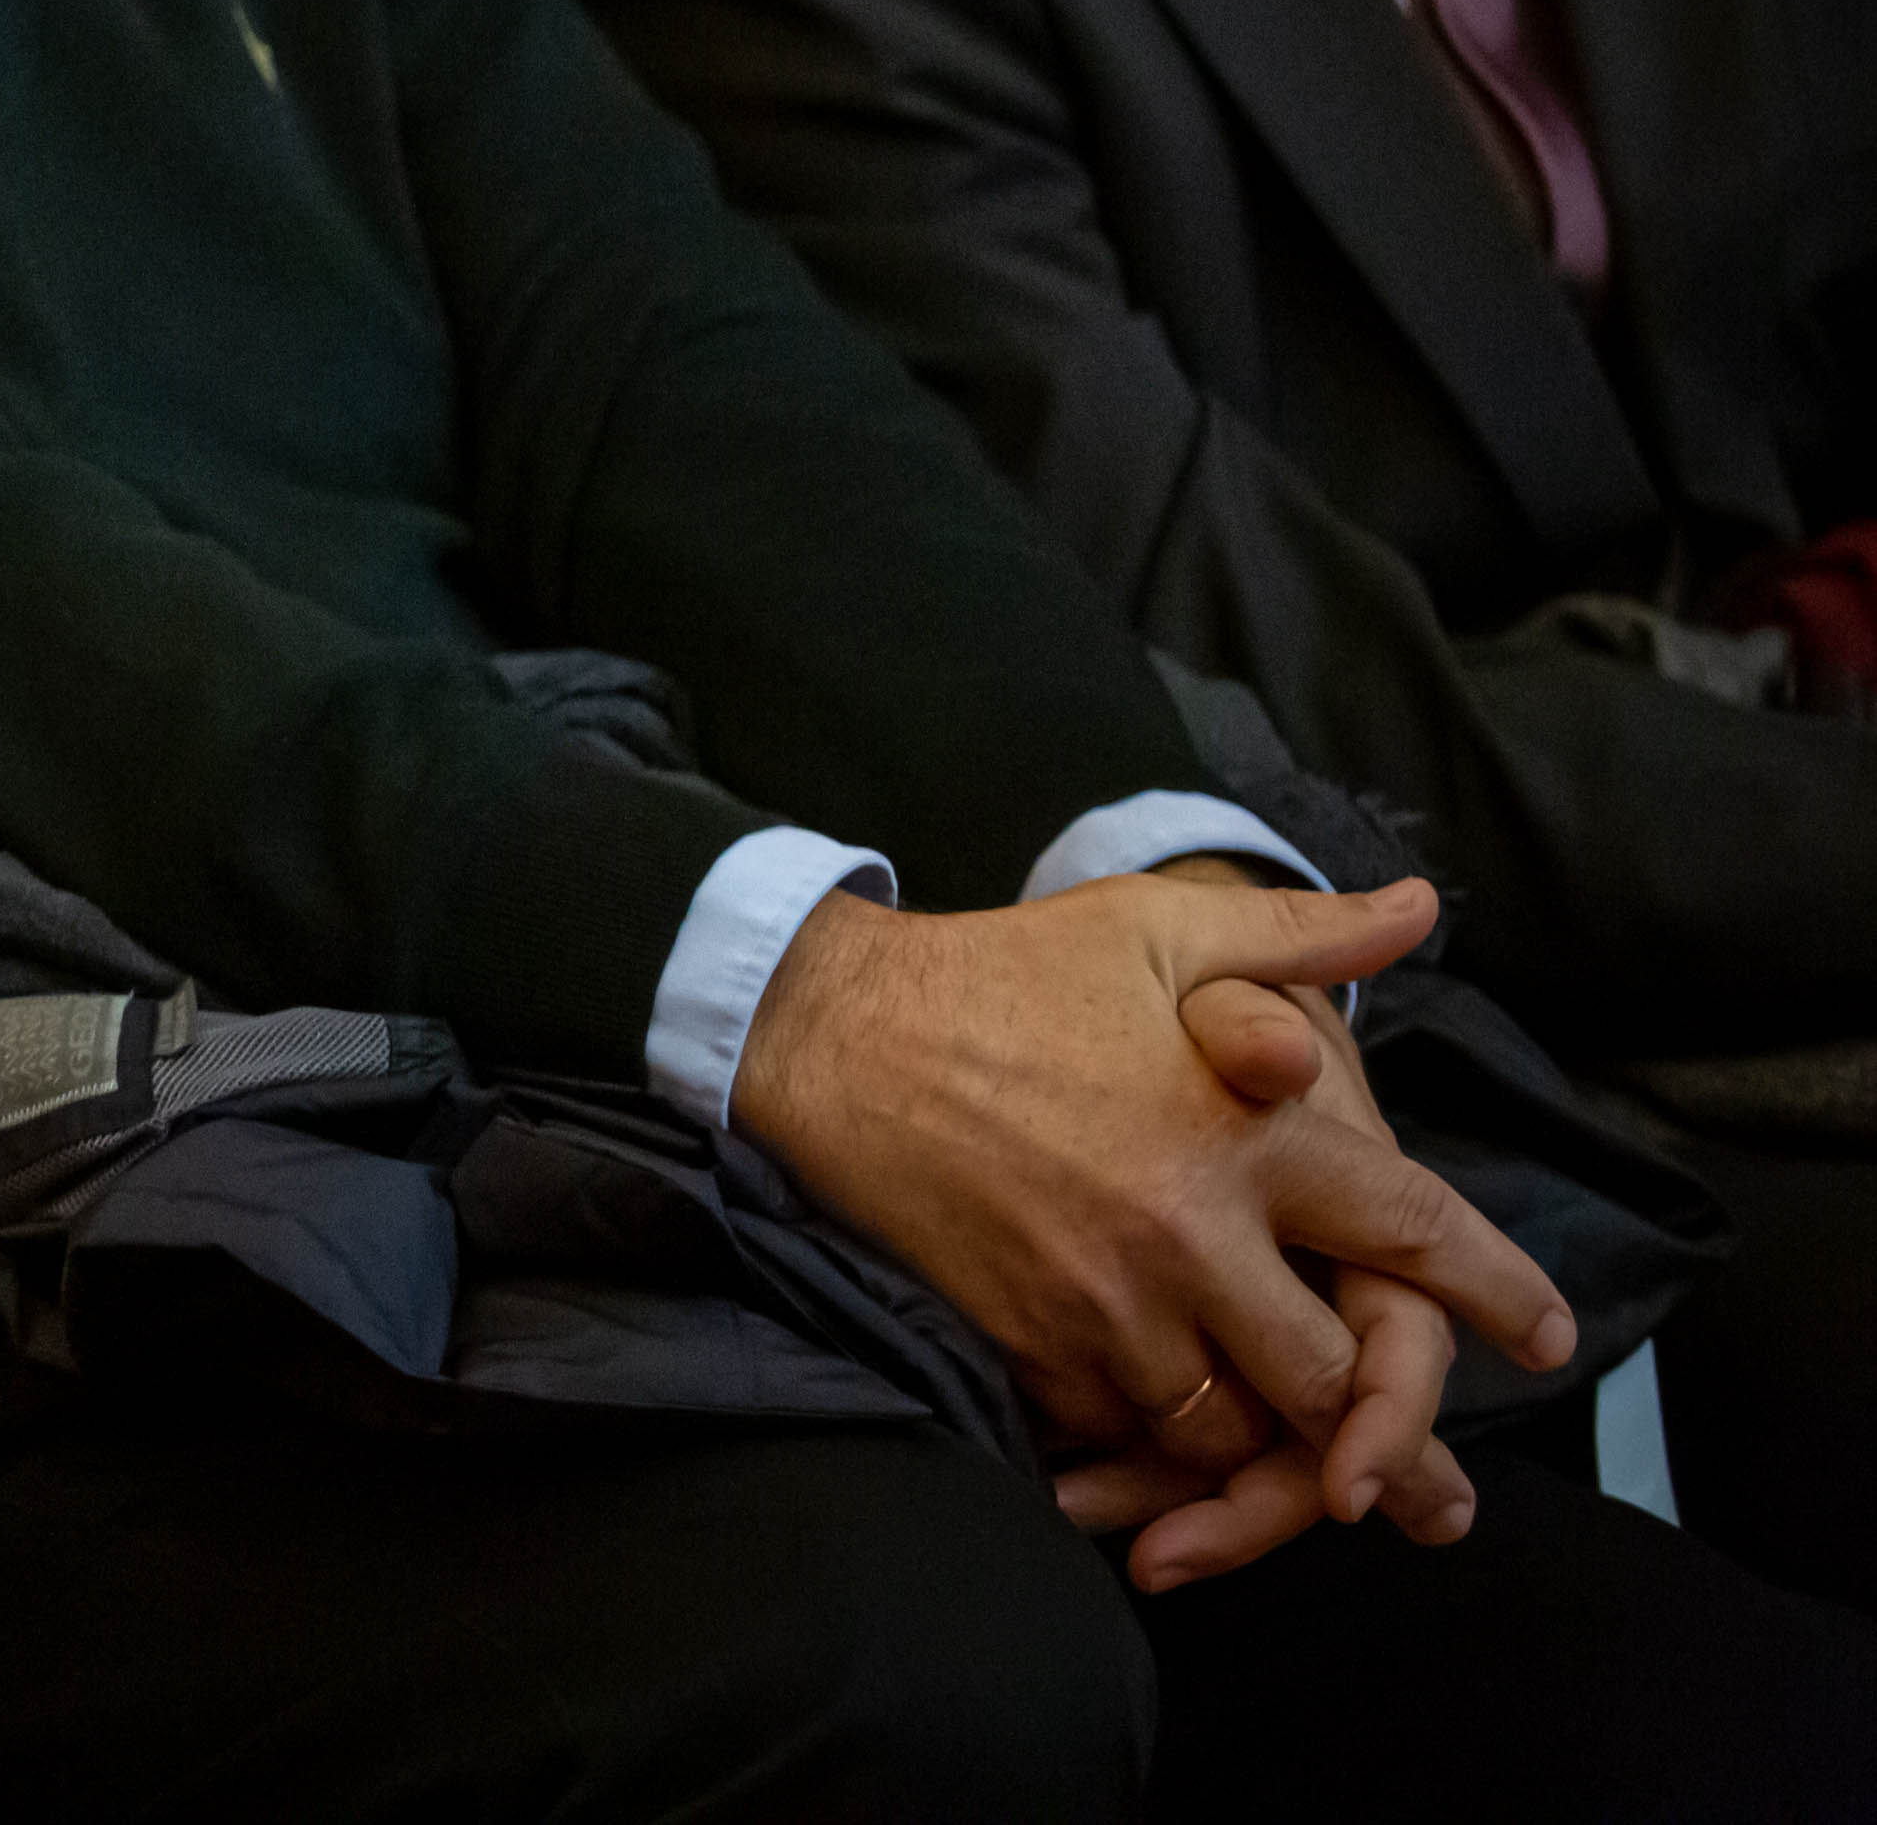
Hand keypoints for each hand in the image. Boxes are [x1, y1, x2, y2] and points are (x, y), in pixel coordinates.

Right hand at [736, 872, 1571, 1527]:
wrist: (832, 1033)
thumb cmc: (1005, 973)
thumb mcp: (1156, 929)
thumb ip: (1300, 934)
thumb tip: (1422, 907)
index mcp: (1249, 1133)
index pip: (1412, 1233)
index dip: (1497, 1293)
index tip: (1549, 1338)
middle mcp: (1194, 1233)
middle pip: (1332, 1374)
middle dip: (1384, 1424)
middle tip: (1424, 1475)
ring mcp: (1109, 1301)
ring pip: (1232, 1426)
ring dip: (1267, 1441)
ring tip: (1297, 1460)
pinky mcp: (1031, 1342)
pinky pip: (1126, 1431)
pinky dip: (1157, 1447)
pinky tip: (1171, 1441)